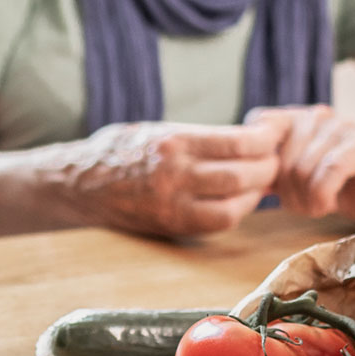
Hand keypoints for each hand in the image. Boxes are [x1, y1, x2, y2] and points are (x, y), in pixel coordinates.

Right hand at [59, 122, 284, 237]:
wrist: (79, 182)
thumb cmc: (122, 149)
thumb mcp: (159, 129)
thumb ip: (201, 137)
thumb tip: (250, 142)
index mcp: (173, 141)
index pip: (238, 144)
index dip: (266, 142)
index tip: (274, 137)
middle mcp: (174, 174)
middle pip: (242, 176)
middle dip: (267, 169)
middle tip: (275, 161)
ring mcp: (172, 204)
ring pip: (233, 206)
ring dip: (255, 195)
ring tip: (260, 183)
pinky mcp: (170, 226)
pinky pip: (215, 224)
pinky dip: (235, 213)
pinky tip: (237, 201)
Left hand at [243, 106, 354, 226]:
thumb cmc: (339, 187)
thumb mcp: (296, 179)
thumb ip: (268, 172)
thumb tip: (235, 176)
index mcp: (296, 118)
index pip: (258, 123)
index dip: (256, 159)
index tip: (267, 186)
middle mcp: (317, 115)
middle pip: (279, 157)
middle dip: (286, 191)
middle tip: (301, 206)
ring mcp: (343, 126)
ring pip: (303, 167)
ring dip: (305, 200)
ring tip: (316, 207)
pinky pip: (329, 171)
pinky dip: (322, 196)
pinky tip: (327, 206)